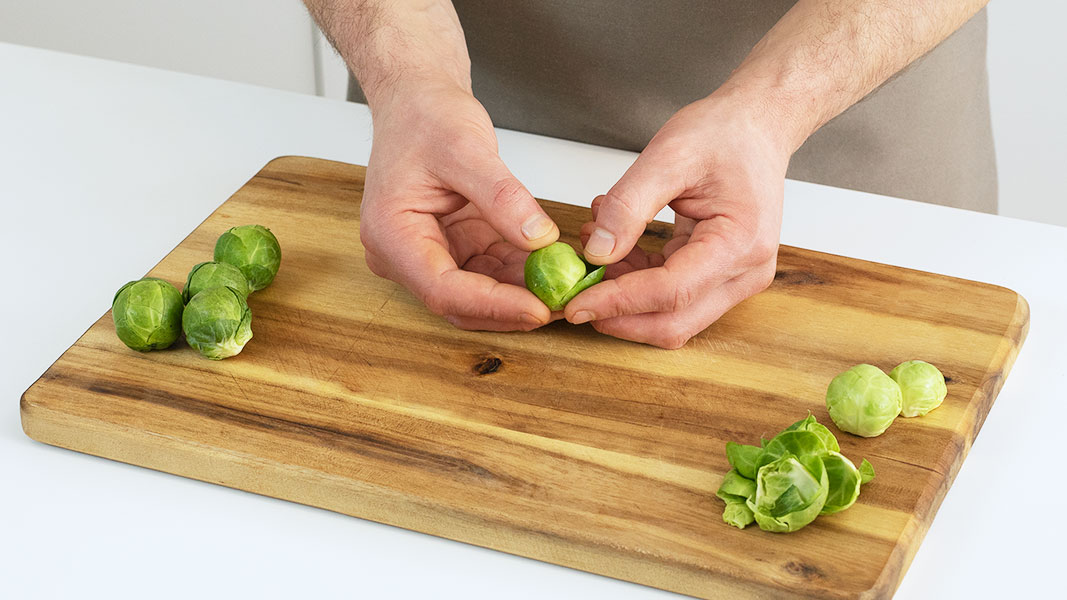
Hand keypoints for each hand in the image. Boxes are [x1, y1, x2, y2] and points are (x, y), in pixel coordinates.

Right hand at [359, 82, 559, 330]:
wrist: (417, 102)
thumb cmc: (424, 117)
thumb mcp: (466, 149)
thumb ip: (503, 197)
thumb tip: (541, 240)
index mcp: (391, 235)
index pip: (443, 289)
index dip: (493, 305)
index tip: (538, 308)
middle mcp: (402, 255)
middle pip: (459, 303)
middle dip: (511, 308)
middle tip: (563, 303)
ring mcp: (429, 254)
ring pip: (477, 294)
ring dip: (521, 294)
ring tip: (567, 285)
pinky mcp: (453, 248)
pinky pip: (488, 273)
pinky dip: (520, 275)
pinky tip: (553, 267)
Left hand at [565, 95, 790, 347]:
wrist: (756, 126)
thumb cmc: (724, 134)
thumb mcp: (668, 156)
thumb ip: (628, 206)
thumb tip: (597, 252)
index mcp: (741, 243)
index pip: (671, 292)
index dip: (619, 302)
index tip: (575, 304)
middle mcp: (746, 272)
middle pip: (674, 322)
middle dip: (619, 316)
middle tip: (572, 296)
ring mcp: (736, 279)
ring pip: (672, 316)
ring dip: (624, 297)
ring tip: (592, 248)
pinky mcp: (721, 276)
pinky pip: (672, 296)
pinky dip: (636, 281)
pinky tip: (614, 248)